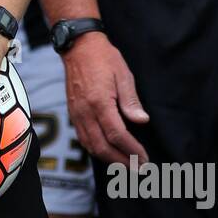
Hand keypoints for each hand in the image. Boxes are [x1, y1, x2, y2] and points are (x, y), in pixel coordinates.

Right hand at [62, 32, 148, 164]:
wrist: (78, 47)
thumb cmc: (103, 58)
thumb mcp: (123, 75)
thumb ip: (131, 101)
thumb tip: (142, 121)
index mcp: (100, 102)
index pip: (118, 135)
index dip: (132, 150)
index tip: (144, 158)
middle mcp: (85, 112)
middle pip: (102, 146)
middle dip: (121, 161)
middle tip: (138, 170)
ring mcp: (77, 114)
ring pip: (91, 146)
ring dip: (109, 159)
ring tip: (125, 166)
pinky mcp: (73, 113)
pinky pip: (83, 138)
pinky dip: (96, 150)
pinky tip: (108, 152)